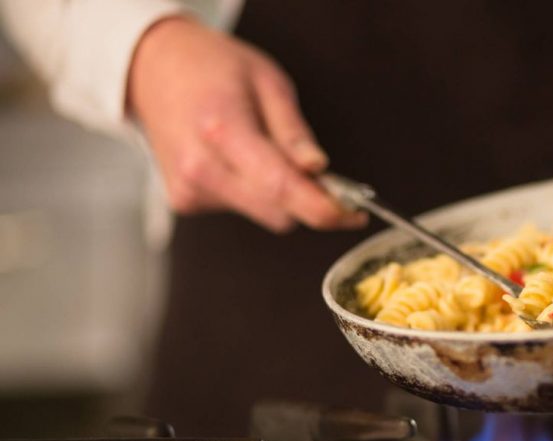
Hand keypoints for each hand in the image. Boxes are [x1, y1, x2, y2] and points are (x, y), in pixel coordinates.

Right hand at [127, 17, 366, 231]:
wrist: (153, 68)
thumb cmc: (214, 67)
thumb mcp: (268, 81)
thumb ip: (294, 131)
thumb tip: (317, 169)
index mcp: (222, 129)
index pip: (280, 186)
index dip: (323, 208)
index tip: (354, 215)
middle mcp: (201, 167)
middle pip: (277, 211)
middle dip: (308, 200)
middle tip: (322, 175)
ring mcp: (189, 189)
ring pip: (262, 213)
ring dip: (279, 194)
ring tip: (264, 150)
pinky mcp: (184, 201)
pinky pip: (240, 208)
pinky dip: (253, 192)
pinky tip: (237, 159)